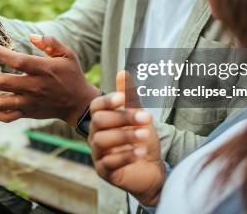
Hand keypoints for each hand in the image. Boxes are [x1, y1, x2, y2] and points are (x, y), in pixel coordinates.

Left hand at [0, 35, 99, 125]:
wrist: (78, 104)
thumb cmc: (72, 75)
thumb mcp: (68, 54)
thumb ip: (51, 42)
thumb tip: (31, 36)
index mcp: (43, 70)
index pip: (18, 62)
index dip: (1, 54)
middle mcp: (34, 87)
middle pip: (2, 82)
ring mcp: (28, 103)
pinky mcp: (26, 113)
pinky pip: (4, 117)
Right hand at [88, 72, 164, 206]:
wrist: (151, 168)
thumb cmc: (142, 139)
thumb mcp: (140, 116)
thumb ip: (131, 98)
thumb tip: (123, 73)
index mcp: (102, 119)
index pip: (96, 106)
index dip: (108, 101)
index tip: (123, 98)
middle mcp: (95, 134)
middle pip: (99, 121)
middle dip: (123, 118)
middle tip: (147, 118)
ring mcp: (97, 153)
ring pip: (101, 141)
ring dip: (125, 136)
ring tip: (145, 136)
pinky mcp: (104, 171)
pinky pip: (109, 163)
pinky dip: (125, 156)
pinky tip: (140, 152)